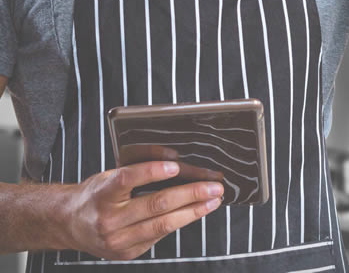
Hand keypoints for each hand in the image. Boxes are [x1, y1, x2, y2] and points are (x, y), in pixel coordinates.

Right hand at [60, 161, 223, 260]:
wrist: (70, 224)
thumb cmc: (95, 194)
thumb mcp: (109, 174)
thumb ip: (137, 168)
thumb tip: (174, 160)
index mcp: (102, 193)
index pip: (128, 179)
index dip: (152, 171)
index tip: (175, 165)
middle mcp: (109, 218)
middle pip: (155, 204)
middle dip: (190, 194)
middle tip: (213, 186)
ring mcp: (118, 239)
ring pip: (163, 223)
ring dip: (194, 211)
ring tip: (213, 200)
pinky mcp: (127, 252)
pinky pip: (160, 234)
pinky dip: (181, 220)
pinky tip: (195, 211)